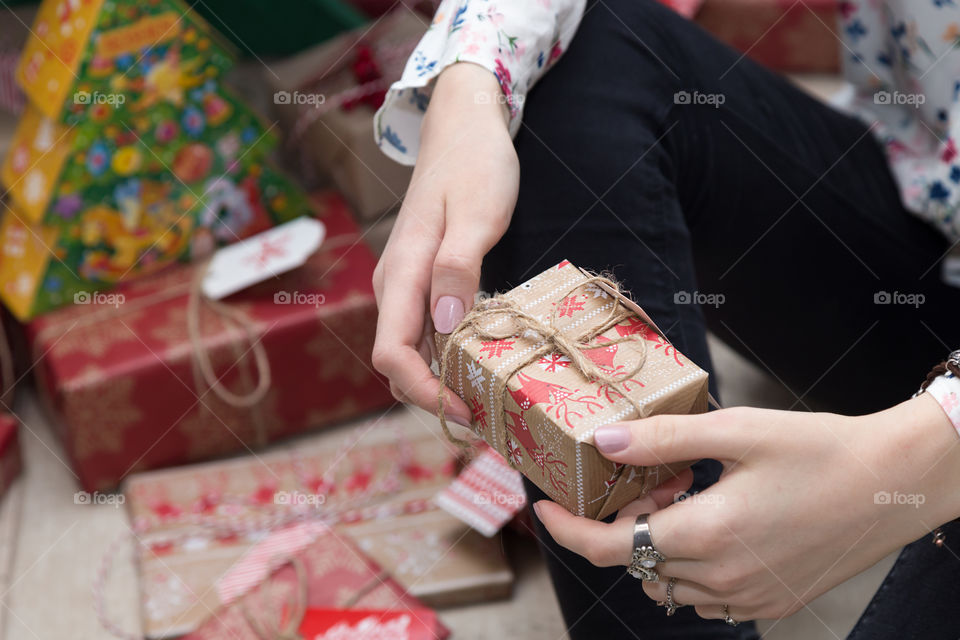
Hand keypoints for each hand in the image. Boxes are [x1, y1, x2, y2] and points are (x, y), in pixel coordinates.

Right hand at [372, 63, 518, 422]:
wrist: (463, 126)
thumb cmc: (475, 165)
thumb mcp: (477, 214)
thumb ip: (457, 269)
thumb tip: (443, 328)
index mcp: (401, 274)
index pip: (392, 354)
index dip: (423, 392)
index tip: (466, 411)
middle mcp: (394, 285)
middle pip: (397, 361)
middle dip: (434, 396)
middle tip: (487, 416)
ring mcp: (405, 284)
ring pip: (412, 349)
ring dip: (443, 380)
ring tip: (491, 398)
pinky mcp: (421, 280)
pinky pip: (426, 330)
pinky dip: (449, 355)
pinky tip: (484, 361)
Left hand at [534, 394, 959, 621]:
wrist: (894, 483)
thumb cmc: (819, 449)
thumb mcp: (737, 431)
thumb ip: (663, 438)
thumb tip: (603, 440)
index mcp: (707, 532)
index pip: (608, 548)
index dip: (567, 531)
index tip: (544, 508)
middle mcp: (722, 575)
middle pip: (635, 562)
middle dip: (623, 523)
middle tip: (653, 481)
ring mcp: (748, 596)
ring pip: (667, 583)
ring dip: (657, 545)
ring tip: (687, 497)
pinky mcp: (771, 602)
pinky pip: (706, 597)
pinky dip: (690, 567)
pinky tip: (715, 526)